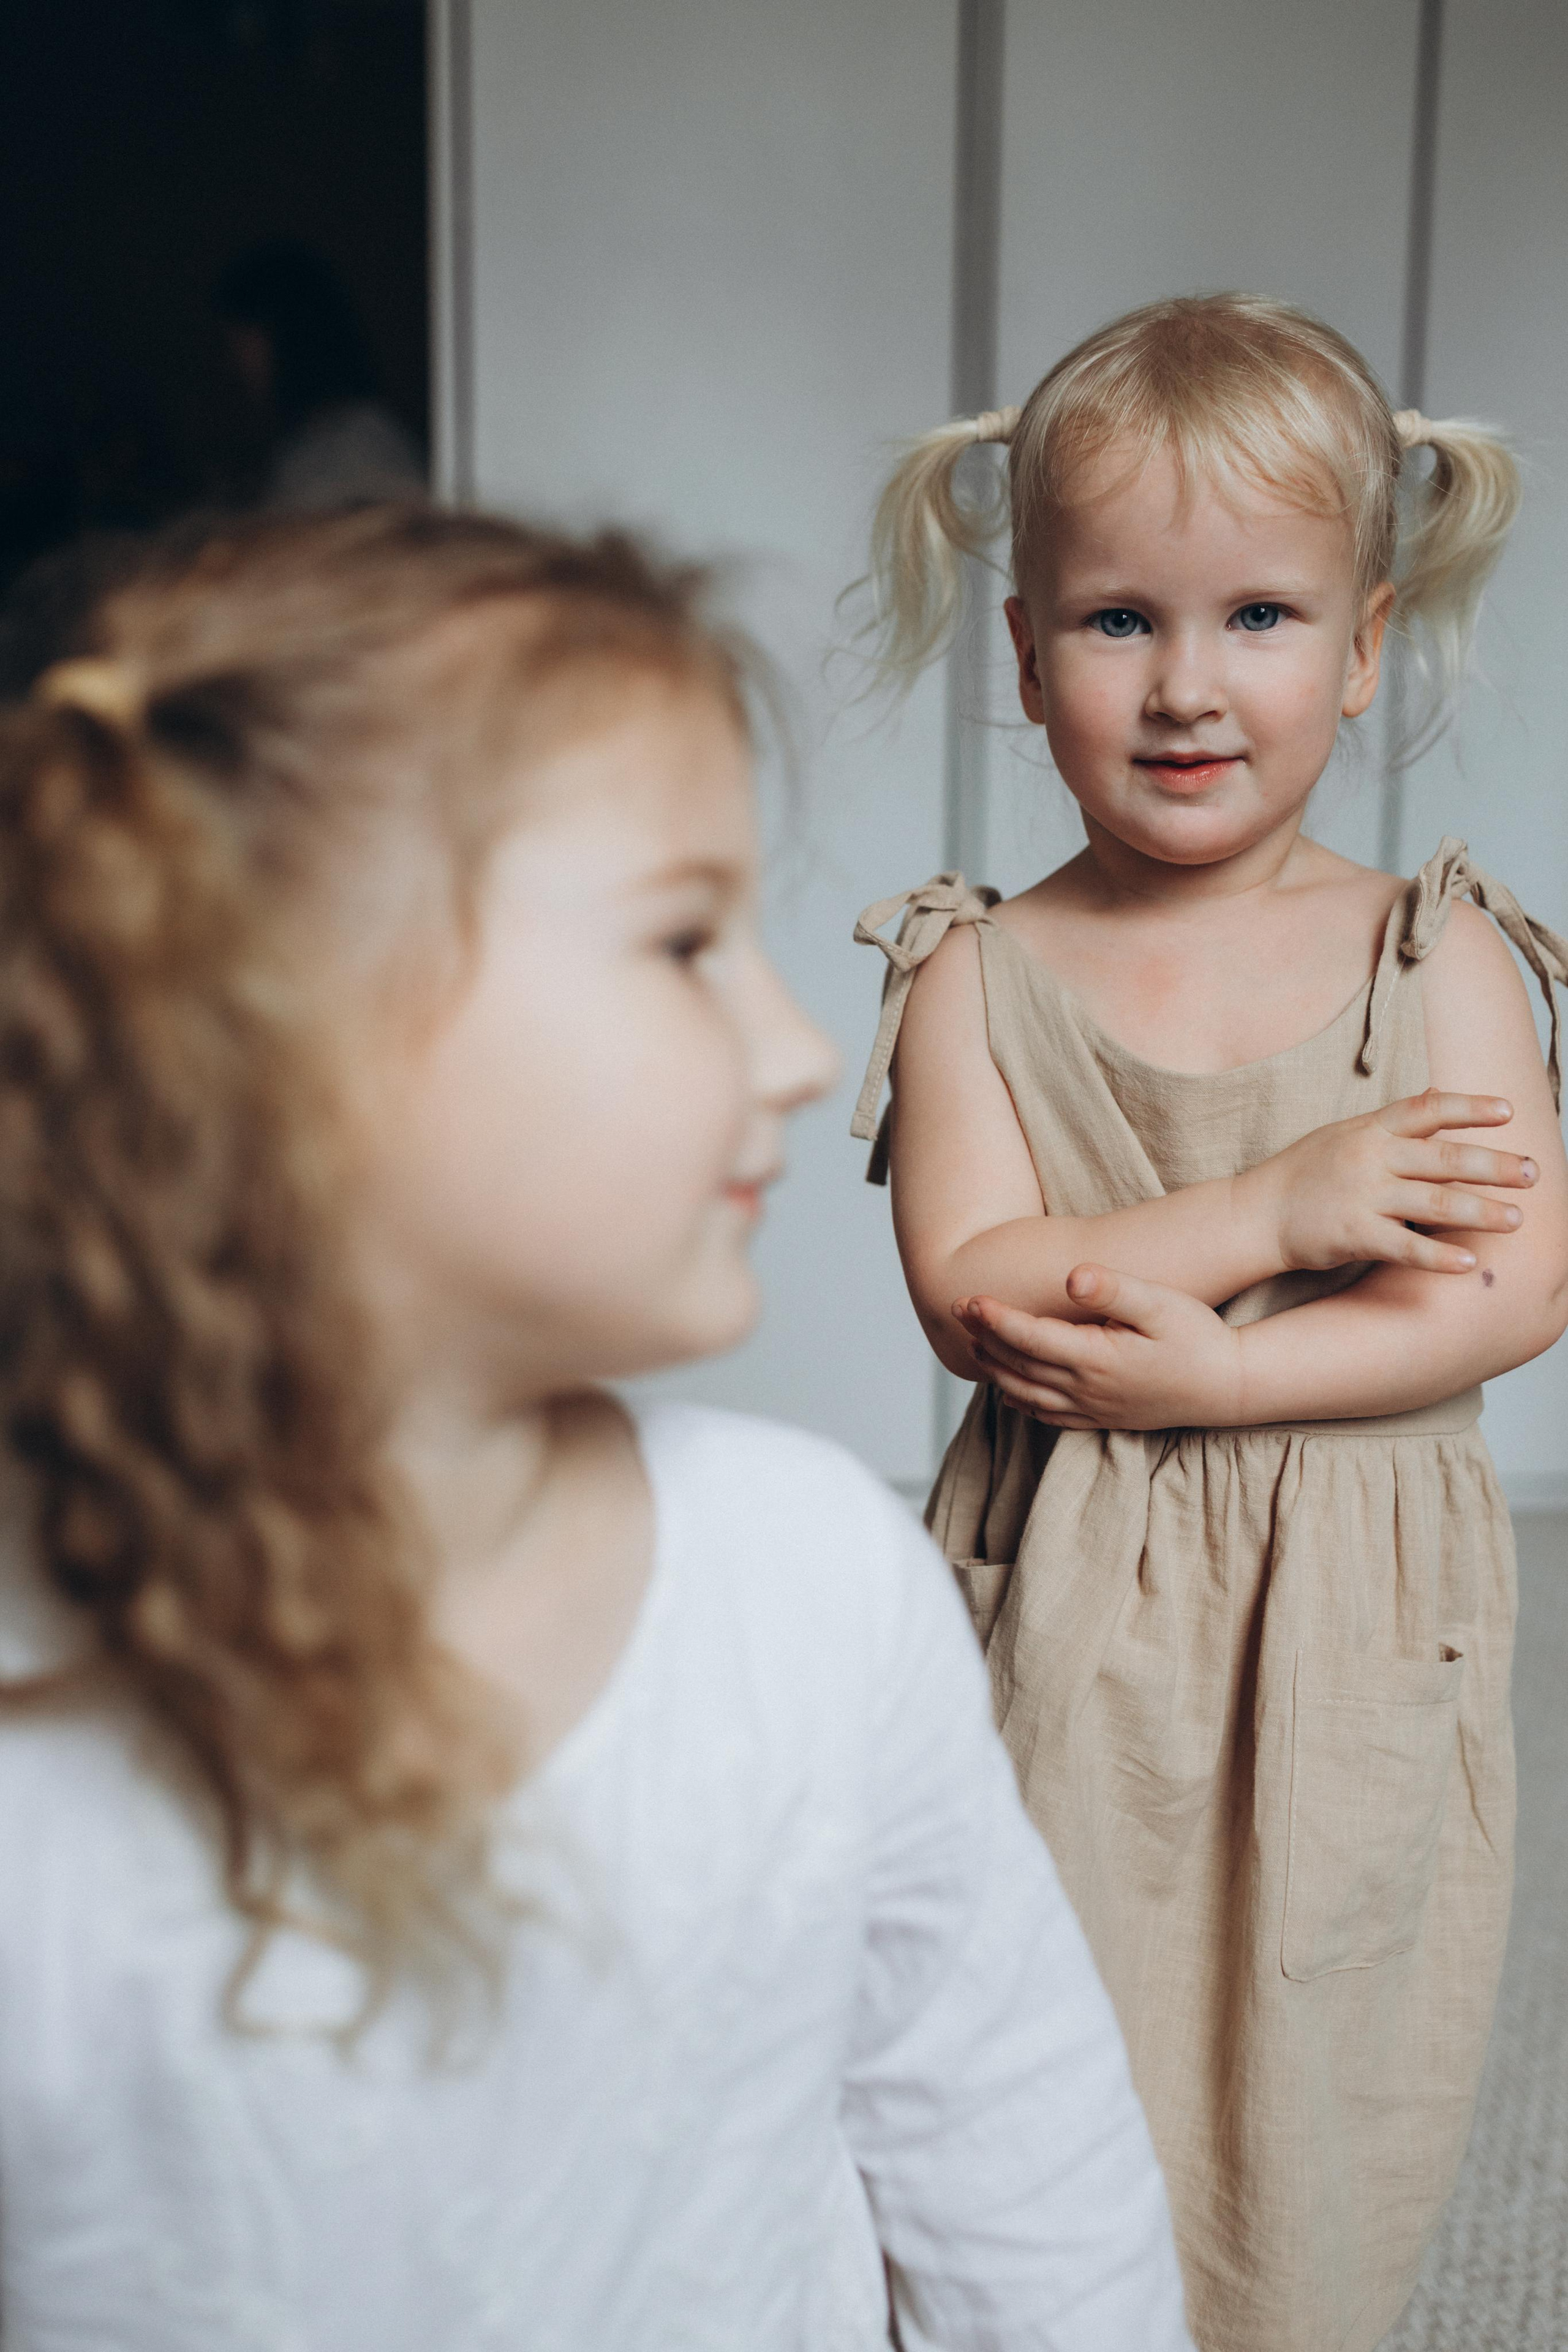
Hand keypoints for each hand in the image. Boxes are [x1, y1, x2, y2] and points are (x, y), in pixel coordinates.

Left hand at [954, 1266, 1244, 1431]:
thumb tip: (1071, 1276)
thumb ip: (1114, 1289)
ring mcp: (1092, 1409)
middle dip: (983, 1338)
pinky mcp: (1102, 1419)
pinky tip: (1010, 1390)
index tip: (967, 1299)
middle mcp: (1086, 1390)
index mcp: (1095, 1359)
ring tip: (973, 1343)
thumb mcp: (1160, 1304)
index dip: (993, 1318)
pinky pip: (1048, 1416)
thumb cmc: (1198, 1337)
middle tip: (957, 1310)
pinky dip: (1021, 1401)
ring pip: (1026, 1394)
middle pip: (1017, 1365)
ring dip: (995, 1369)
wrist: (1228, 1387)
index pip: (1027, 1338)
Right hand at [1247, 1090, 1536, 1275]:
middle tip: (1534, 1172)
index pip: (1428, 1109)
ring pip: (1434, 1202)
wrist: (1256, 1213)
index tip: (1508, 1111)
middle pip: (1444, 1158)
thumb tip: (1437, 1093)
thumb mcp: (1345, 1134)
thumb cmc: (1305, 1173)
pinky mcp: (1354, 1234)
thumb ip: (1393, 1121)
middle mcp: (1371, 1157)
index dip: (1469, 1107)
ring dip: (1481, 1211)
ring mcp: (1362, 1196)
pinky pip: (1405, 1246)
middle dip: (1495, 1165)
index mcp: (1371, 1128)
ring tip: (1517, 1219)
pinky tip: (1470, 1264)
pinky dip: (1439, 1256)